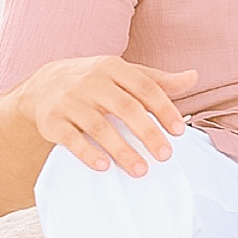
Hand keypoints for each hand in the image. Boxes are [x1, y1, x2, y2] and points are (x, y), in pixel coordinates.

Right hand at [19, 57, 199, 176]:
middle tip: (165, 156)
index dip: (163, 109)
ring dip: (121, 150)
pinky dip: (87, 153)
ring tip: (141, 170)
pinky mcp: (52, 121)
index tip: (179, 132)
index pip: (144, 88)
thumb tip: (193, 77)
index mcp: (112, 67)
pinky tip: (104, 167)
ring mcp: (69, 101)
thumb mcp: (124, 74)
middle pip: (125, 108)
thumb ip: (158, 80)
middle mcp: (91, 82)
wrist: (43, 84)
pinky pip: (71, 139)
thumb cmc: (96, 81)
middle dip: (148, 133)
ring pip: (99, 127)